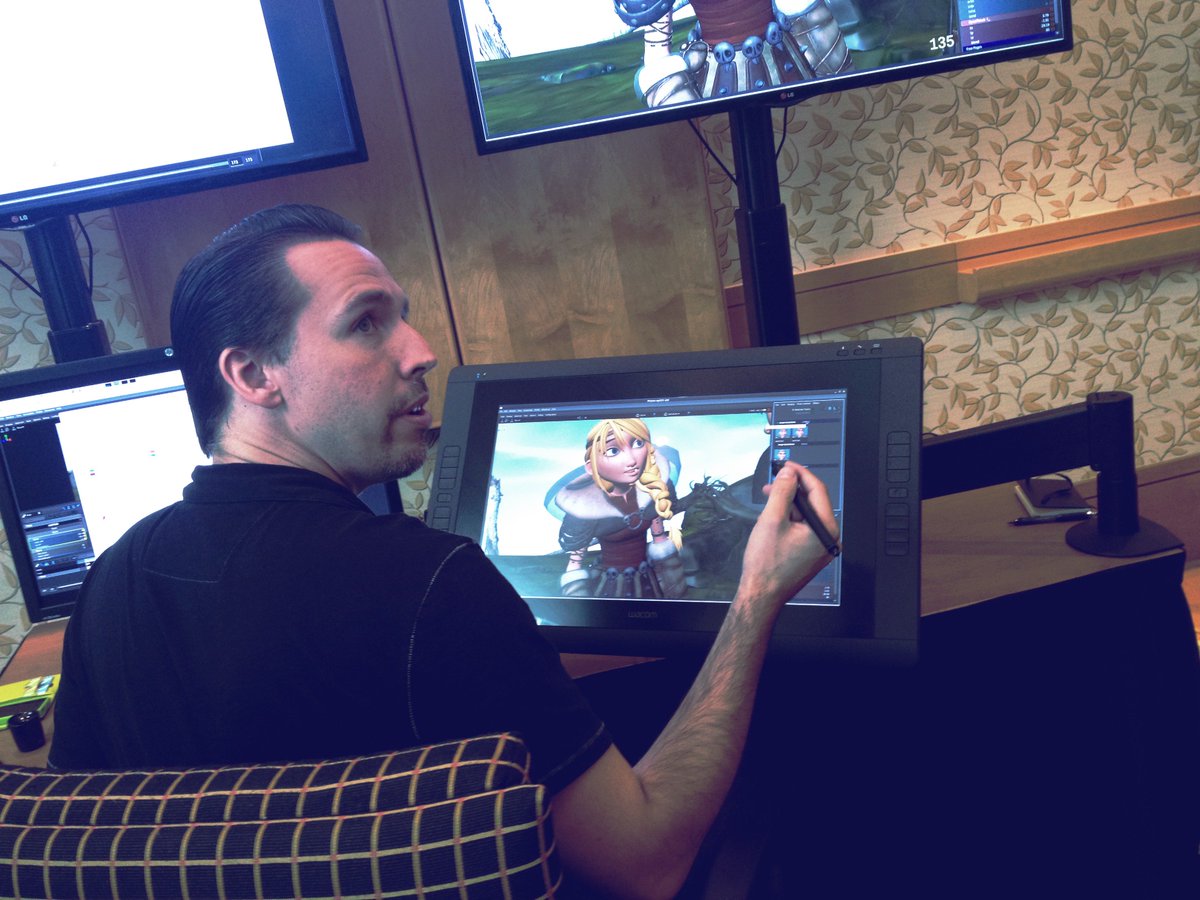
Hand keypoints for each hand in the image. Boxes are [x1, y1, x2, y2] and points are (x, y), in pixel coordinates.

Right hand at [737, 462, 838, 610]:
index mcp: (825, 530)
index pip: (818, 491)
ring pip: (806, 515)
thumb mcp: (772, 520)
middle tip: (773, 482)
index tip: (786, 466)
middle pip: (813, 503)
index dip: (800, 474)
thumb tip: (789, 474)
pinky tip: (773, 520)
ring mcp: (821, 548)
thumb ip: (782, 492)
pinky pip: (803, 528)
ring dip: (788, 505)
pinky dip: (789, 520)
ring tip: (768, 503)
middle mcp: (828, 539)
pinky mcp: (811, 553)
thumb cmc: (767, 566)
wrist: (761, 595)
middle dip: (791, 490)